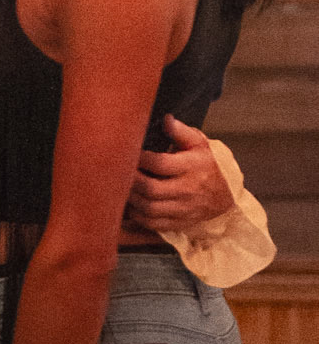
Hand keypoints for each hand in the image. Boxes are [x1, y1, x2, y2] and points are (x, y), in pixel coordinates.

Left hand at [124, 115, 230, 229]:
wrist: (226, 196)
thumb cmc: (207, 165)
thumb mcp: (200, 144)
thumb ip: (181, 132)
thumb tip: (166, 119)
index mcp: (192, 167)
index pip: (161, 164)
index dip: (140, 159)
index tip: (128, 153)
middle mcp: (188, 189)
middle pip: (152, 189)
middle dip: (131, 181)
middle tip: (118, 173)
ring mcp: (184, 208)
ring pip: (150, 208)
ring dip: (131, 199)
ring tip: (121, 188)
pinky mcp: (179, 222)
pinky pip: (154, 224)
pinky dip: (138, 216)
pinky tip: (131, 206)